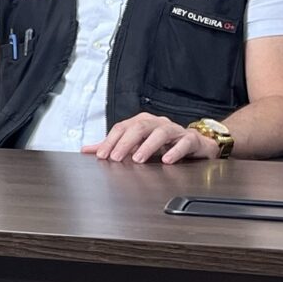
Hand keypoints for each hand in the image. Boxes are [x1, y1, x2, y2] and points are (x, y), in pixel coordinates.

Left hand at [82, 112, 220, 163]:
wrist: (195, 144)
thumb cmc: (162, 143)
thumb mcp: (136, 144)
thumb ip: (113, 146)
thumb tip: (87, 150)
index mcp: (141, 122)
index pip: (122, 127)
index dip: (110, 141)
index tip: (101, 156)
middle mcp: (157, 123)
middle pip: (139, 127)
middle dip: (125, 142)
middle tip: (115, 158)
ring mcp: (175, 130)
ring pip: (161, 132)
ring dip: (148, 146)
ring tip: (138, 159)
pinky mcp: (191, 139)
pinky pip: (184, 142)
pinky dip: (175, 151)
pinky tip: (166, 160)